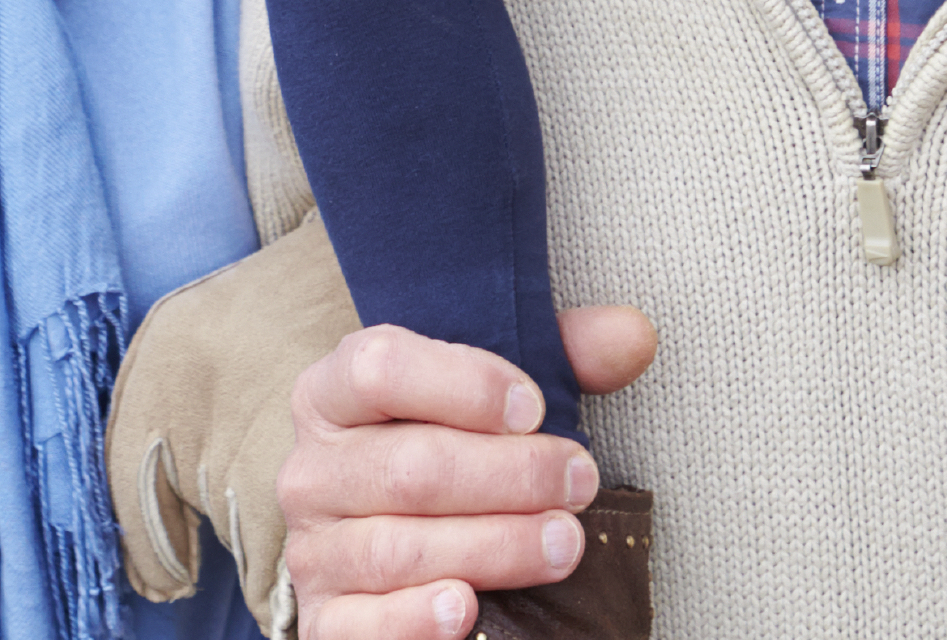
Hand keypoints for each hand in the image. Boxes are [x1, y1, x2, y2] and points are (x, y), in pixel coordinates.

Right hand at [280, 307, 658, 639]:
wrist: (380, 541)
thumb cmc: (444, 451)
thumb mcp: (490, 396)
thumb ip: (560, 358)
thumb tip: (634, 335)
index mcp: (334, 393)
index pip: (380, 368)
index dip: (464, 385)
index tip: (535, 408)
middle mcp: (312, 469)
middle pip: (409, 468)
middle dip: (509, 476)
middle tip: (580, 483)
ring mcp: (312, 550)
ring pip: (399, 549)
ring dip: (494, 547)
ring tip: (564, 545)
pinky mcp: (323, 621)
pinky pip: (360, 626)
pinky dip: (415, 620)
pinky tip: (468, 610)